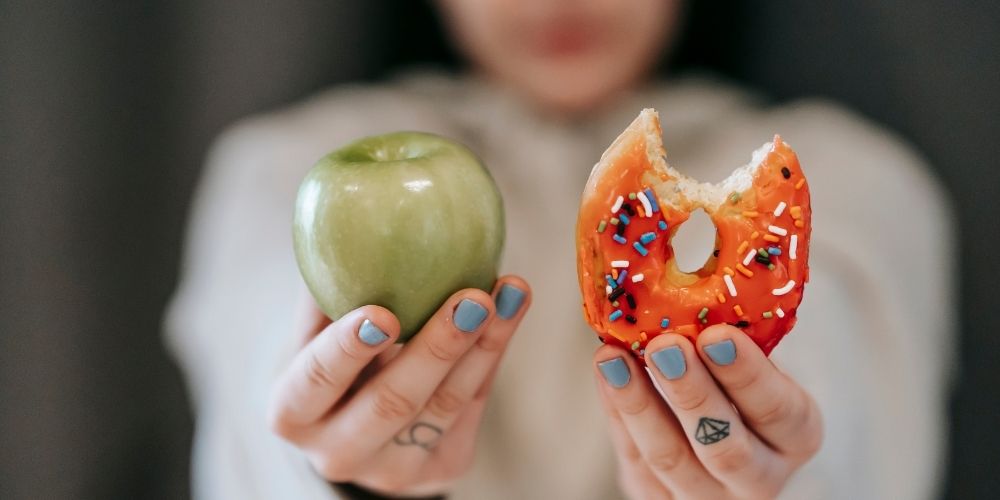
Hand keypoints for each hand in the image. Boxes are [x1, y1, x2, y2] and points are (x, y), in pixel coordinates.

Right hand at [269, 276, 530, 496]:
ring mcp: (392, 471)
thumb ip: (326, 288)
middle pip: (392, 402)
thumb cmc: (329, 358)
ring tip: (509, 293)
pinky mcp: (440, 469)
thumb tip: (347, 213)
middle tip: (472, 298)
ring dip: (483, 346)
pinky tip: (510, 311)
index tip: (382, 312)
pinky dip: (492, 355)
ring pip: (444, 407)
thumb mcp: (313, 331)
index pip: (316, 382)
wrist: (353, 427)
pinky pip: (472, 408)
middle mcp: (338, 452)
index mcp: (292, 413)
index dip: (347, 349)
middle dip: (437, 348)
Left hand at [593, 325, 822, 499]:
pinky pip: (634, 460)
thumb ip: (734, 340)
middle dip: (692, 393)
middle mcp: (759, 478)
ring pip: (670, 459)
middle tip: (665, 346)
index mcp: (795, 436)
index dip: (748, 375)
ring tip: (614, 357)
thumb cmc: (739, 386)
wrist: (718, 439)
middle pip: (726, 448)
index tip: (717, 334)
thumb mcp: (755, 365)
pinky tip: (607, 372)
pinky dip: (618, 412)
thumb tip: (690, 282)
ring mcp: (707, 497)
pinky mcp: (658, 499)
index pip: (779, 412)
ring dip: (639, 404)